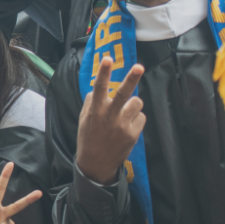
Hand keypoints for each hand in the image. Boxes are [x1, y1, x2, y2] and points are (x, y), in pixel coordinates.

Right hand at [76, 58, 145, 185]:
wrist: (96, 164)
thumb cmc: (88, 138)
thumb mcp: (83, 119)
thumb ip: (90, 102)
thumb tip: (97, 89)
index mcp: (95, 110)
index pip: (99, 88)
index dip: (103, 72)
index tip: (107, 59)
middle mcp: (109, 116)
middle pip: (123, 93)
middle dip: (131, 78)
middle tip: (139, 67)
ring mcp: (122, 125)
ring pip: (137, 102)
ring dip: (133, 104)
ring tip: (125, 113)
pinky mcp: (133, 134)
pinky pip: (141, 117)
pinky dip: (136, 119)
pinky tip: (127, 128)